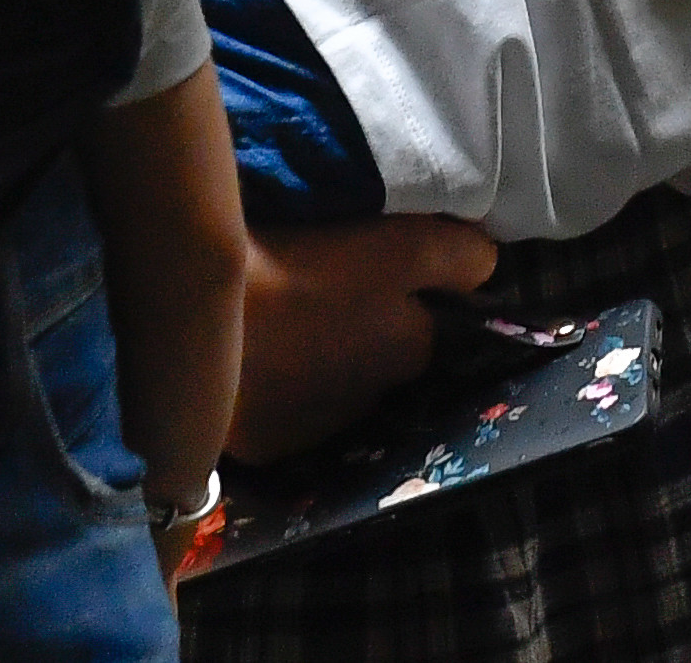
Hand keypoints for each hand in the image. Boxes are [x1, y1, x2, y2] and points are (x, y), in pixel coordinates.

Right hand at [225, 217, 501, 462]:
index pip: (424, 321)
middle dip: (358, 332)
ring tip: (279, 319)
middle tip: (317, 286)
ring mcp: (320, 430)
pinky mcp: (267, 446)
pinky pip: (280, 413)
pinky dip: (272, 388)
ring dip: (317, 361)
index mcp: (410, 349)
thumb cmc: (304, 264)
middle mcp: (377, 402)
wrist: (201, 316)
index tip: (366, 265)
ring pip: (331, 388)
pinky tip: (249, 353)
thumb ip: (459, 256)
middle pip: (376, 359)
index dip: (400, 291)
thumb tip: (489, 270)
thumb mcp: (401, 243)